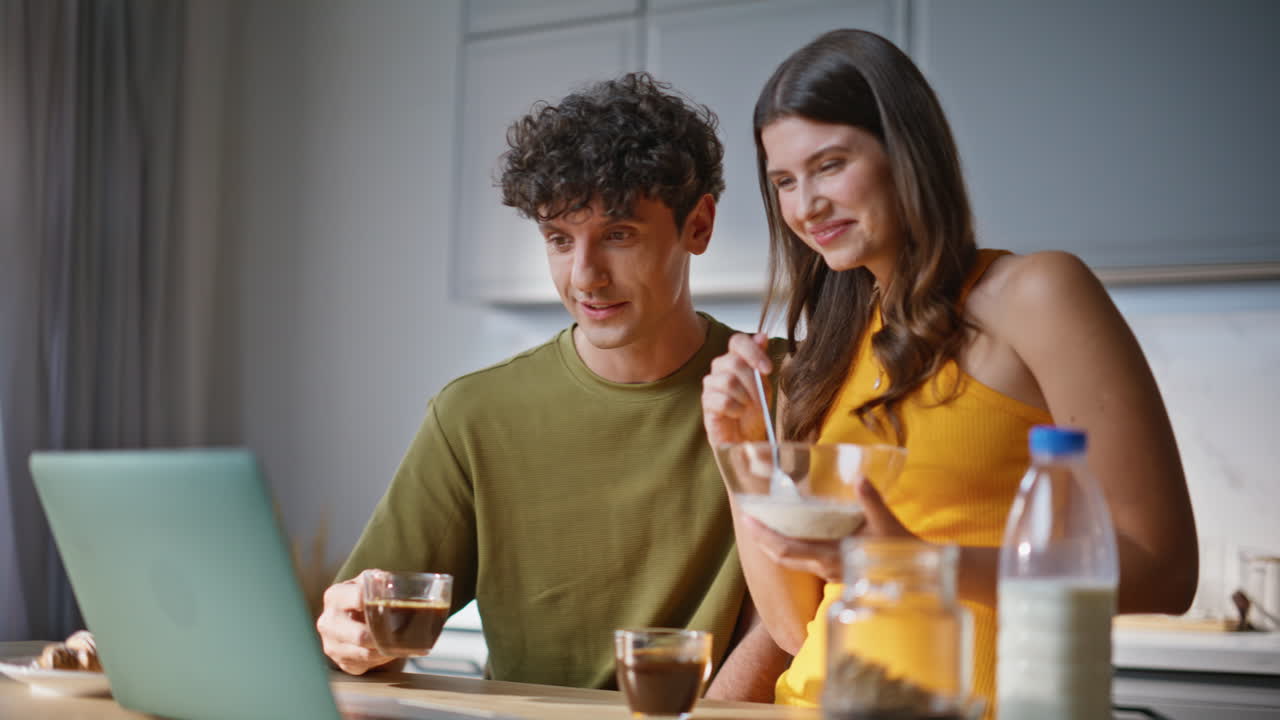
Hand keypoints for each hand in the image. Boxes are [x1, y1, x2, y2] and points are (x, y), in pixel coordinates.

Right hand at [316, 571, 393, 674]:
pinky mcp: (341, 662)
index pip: (358, 598)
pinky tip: (389, 650)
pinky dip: (381, 659)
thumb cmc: (361, 596)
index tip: (392, 606)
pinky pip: (365, 664)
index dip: (378, 602)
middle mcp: (328, 622)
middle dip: (383, 636)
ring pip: (365, 654)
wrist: (346, 617)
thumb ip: (377, 578)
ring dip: (385, 650)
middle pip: (360, 636)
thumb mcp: (366, 582)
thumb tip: (385, 580)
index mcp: (335, 596)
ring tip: (400, 643)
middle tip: (400, 633)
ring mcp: (331, 645)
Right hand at [702, 332, 774, 446]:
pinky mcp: (706, 403)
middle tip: (760, 400)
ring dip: (745, 398)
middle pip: (733, 362)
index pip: (737, 341)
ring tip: (748, 409)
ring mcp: (711, 385)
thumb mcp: (765, 385)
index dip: (753, 351)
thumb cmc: (754, 413)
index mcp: (735, 360)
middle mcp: (720, 369)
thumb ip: (760, 361)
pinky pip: (722, 401)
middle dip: (752, 383)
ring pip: (728, 381)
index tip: (767, 369)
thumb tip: (761, 336)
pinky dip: (736, 410)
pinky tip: (737, 415)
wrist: (747, 439)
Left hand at [742, 479, 917, 582]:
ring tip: (764, 523)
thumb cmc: (902, 550)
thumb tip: (859, 477)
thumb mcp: (886, 523)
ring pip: (793, 560)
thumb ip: (870, 500)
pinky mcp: (835, 570)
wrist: (917, 574)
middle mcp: (825, 568)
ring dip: (776, 544)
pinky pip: (805, 559)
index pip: (787, 551)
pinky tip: (792, 531)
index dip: (765, 537)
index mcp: (831, 558)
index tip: (748, 522)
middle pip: (783, 558)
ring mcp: (829, 572)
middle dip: (763, 540)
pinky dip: (793, 546)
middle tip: (748, 519)